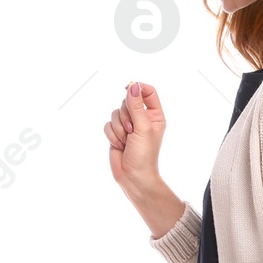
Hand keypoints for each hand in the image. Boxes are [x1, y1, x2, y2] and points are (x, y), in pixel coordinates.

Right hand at [105, 81, 167, 202]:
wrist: (133, 177)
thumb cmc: (144, 155)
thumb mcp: (142, 128)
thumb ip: (136, 106)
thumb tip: (132, 86)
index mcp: (154, 115)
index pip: (148, 92)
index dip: (138, 88)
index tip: (128, 88)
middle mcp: (141, 118)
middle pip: (127, 101)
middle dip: (126, 116)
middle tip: (132, 130)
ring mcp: (128, 126)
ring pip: (115, 113)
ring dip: (118, 128)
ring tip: (126, 141)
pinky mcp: (116, 133)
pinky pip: (107, 124)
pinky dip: (112, 135)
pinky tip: (119, 145)